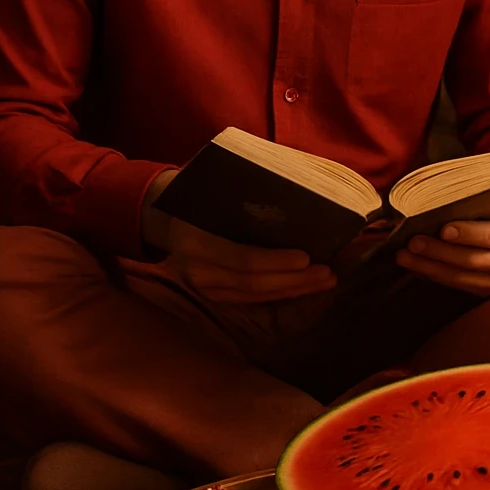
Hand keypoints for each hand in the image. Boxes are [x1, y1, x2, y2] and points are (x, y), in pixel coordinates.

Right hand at [140, 169, 337, 304]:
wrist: (161, 216)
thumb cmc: (196, 194)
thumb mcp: (213, 190)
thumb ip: (244, 196)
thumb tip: (295, 190)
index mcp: (195, 241)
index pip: (242, 259)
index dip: (276, 261)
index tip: (306, 256)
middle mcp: (197, 271)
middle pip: (253, 283)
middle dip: (294, 280)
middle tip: (327, 272)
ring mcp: (204, 288)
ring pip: (255, 295)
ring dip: (294, 290)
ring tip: (324, 281)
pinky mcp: (214, 296)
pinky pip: (251, 299)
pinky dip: (280, 293)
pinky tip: (304, 287)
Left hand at [394, 201, 489, 295]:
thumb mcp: (489, 196)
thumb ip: (468, 197)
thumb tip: (431, 195)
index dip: (467, 234)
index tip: (442, 230)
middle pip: (473, 260)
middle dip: (439, 253)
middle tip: (412, 243)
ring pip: (463, 278)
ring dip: (430, 268)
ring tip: (404, 257)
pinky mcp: (488, 289)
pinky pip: (458, 286)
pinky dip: (434, 276)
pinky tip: (415, 266)